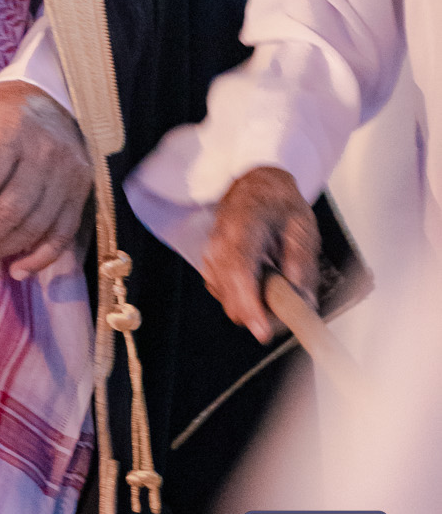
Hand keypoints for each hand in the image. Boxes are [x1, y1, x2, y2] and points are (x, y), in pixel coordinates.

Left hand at [0, 79, 92, 277]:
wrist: (51, 98)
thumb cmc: (0, 113)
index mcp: (11, 128)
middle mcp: (45, 151)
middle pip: (11, 208)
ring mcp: (68, 172)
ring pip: (35, 225)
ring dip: (2, 250)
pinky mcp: (82, 189)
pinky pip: (63, 233)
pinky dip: (41, 257)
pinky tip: (17, 269)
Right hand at [203, 166, 320, 344]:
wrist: (255, 183)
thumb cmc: (277, 201)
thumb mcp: (302, 225)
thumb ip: (302, 263)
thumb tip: (303, 299)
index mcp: (242, 227)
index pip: (239, 272)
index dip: (250, 306)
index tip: (265, 330)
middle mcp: (220, 243)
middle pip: (231, 297)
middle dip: (262, 312)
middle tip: (290, 302)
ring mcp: (211, 255)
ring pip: (229, 302)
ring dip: (254, 305)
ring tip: (275, 282)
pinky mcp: (211, 265)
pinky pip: (225, 295)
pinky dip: (245, 297)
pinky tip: (260, 281)